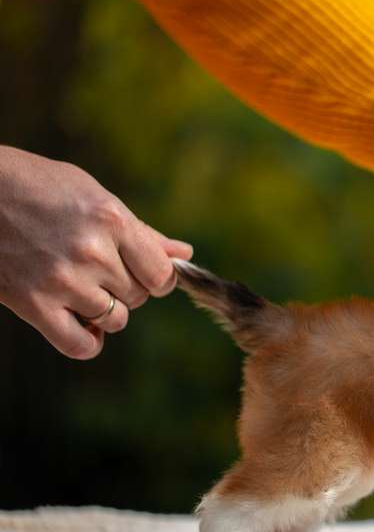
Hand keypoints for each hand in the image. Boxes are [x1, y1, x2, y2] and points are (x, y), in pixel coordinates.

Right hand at [0, 146, 192, 358]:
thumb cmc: (37, 187)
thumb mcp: (94, 196)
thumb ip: (141, 230)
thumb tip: (184, 253)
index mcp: (112, 220)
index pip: (161, 274)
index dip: (159, 278)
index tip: (144, 273)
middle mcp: (92, 252)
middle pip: (138, 296)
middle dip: (128, 288)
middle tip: (99, 270)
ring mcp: (62, 280)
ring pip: (116, 319)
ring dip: (108, 312)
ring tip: (85, 290)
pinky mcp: (32, 303)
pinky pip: (80, 345)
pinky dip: (88, 342)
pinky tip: (81, 324)